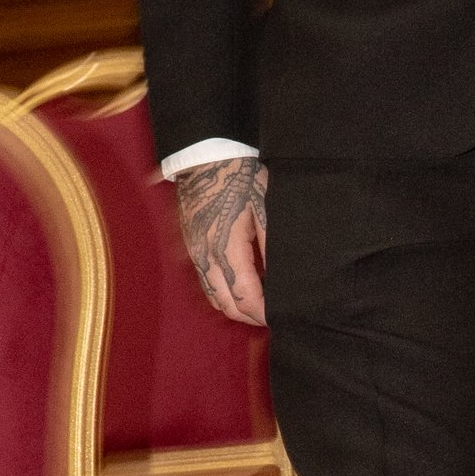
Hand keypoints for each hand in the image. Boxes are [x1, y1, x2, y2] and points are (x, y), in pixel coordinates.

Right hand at [177, 158, 267, 324]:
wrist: (205, 159)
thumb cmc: (239, 179)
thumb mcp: (265, 209)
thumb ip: (272, 247)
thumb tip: (283, 279)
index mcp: (227, 249)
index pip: (246, 298)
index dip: (263, 313)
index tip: (281, 316)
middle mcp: (206, 257)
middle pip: (227, 305)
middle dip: (249, 316)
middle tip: (273, 315)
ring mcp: (195, 254)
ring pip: (213, 296)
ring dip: (235, 306)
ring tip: (259, 304)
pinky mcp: (191, 248)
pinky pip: (206, 281)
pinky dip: (223, 292)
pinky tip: (241, 284)